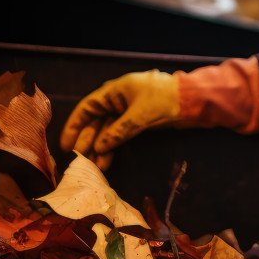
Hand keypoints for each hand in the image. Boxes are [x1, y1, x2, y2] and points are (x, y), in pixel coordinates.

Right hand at [60, 70, 181, 167]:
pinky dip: (113, 146)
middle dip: (87, 141)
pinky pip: (119, 134)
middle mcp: (118, 100)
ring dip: (100, 148)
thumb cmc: (164, 100)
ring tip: (93, 167)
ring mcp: (128, 111)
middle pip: (96, 121)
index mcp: (115, 90)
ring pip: (107, 131)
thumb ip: (118, 131)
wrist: (192, 100)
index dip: (75, 126)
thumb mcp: (139, 116)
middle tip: (78, 160)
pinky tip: (106, 161)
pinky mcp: (137, 121)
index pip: (87, 108)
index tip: (66, 144)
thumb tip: (99, 147)